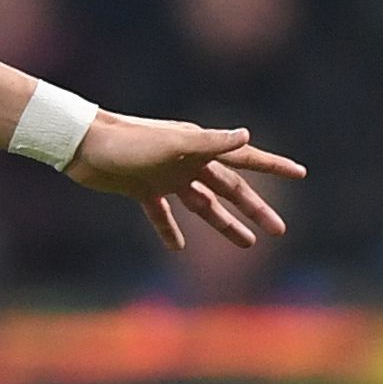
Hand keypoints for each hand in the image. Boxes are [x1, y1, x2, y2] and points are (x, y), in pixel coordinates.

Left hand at [65, 115, 305, 253]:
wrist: (81, 144)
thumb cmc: (126, 141)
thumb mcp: (172, 143)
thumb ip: (209, 142)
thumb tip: (246, 136)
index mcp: (199, 148)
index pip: (245, 158)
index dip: (274, 166)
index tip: (301, 173)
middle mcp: (187, 162)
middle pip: (229, 189)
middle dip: (254, 210)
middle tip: (278, 231)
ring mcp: (165, 177)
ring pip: (202, 204)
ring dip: (223, 224)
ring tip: (247, 244)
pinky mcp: (141, 189)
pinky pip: (161, 214)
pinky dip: (169, 229)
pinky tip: (178, 248)